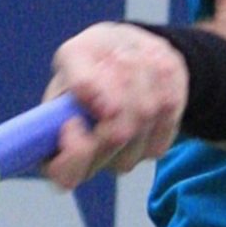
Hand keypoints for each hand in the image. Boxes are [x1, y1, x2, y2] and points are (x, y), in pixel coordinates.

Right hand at [41, 22, 186, 190]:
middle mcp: (92, 159)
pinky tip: (153, 71)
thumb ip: (78, 76)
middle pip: (112, 141)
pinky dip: (162, 87)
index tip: (73, 121)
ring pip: (142, 126)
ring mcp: (126, 156)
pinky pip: (167, 119)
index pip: (64, 174)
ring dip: (141, 83)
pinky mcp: (156, 145)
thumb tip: (91, 95)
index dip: (75, 151)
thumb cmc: (94, 57)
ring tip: (132, 58)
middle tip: (115, 61)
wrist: (130, 52)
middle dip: (117, 93)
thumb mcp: (76, 54)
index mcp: (57, 145)